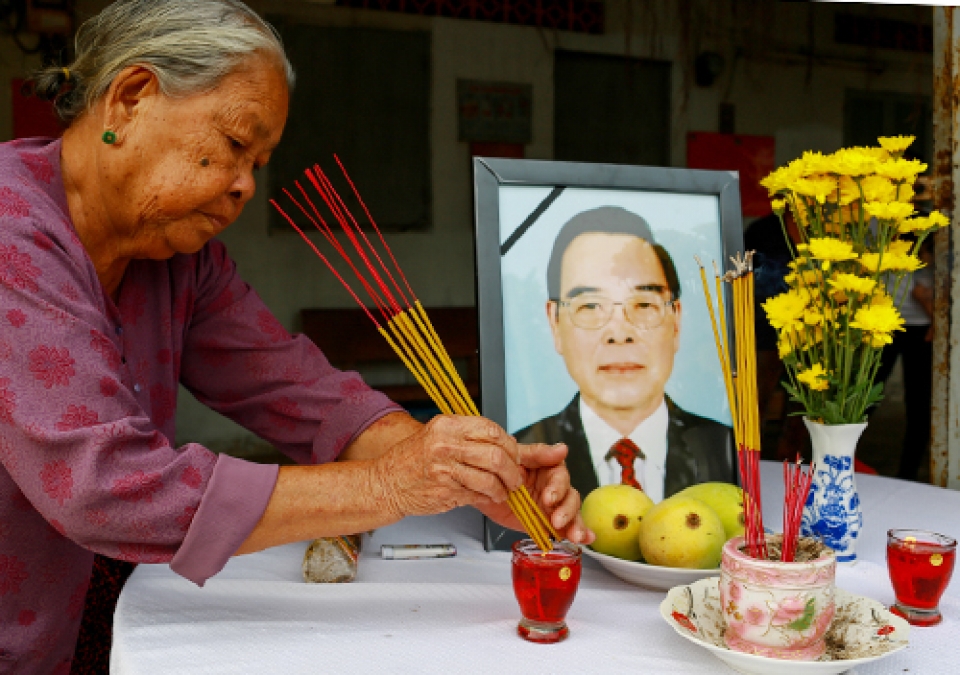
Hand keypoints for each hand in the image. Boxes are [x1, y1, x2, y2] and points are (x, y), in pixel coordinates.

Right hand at [371, 415, 524, 518]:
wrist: (386, 484)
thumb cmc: (412, 460)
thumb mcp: (437, 435)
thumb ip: (467, 436)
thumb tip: (502, 443)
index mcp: (446, 425)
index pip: (491, 430)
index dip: (509, 444)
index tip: (514, 453)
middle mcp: (445, 445)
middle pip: (495, 455)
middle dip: (512, 469)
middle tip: (515, 476)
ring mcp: (445, 470)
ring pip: (489, 479)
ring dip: (503, 488)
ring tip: (504, 491)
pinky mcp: (446, 492)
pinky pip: (477, 495)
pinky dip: (488, 498)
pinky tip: (489, 497)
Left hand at [476, 442, 594, 545]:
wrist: (483, 489)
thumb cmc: (501, 468)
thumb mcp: (516, 456)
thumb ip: (538, 453)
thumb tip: (562, 449)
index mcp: (549, 470)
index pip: (561, 477)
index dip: (558, 488)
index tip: (549, 498)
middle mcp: (554, 488)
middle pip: (570, 498)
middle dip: (567, 510)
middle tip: (557, 520)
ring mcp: (552, 507)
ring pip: (572, 514)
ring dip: (576, 524)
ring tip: (575, 536)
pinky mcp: (547, 523)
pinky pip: (565, 529)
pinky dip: (580, 533)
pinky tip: (586, 538)